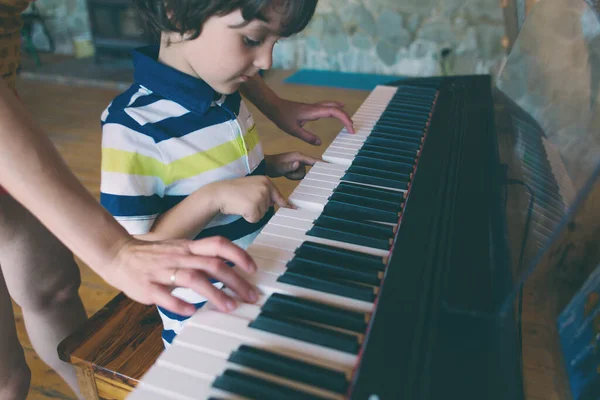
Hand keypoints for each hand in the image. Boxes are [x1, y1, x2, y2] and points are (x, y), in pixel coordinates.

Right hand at [101, 236, 259, 315]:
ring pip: (193, 279)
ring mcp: (162, 271)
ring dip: (214, 293)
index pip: (218, 244)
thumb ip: (202, 258)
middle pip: (212, 264)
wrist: (118, 254)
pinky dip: (179, 304)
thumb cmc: (154, 255)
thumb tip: (230, 270)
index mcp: (188, 247)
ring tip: (230, 306)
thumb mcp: (180, 249)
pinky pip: (165, 295)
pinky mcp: (148, 287)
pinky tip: (192, 312)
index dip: (238, 254)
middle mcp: (178, 256)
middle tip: (250, 296)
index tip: (253, 269)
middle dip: (235, 280)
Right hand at [213, 176, 290, 222]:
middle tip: (245, 201)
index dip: (286, 204)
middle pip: (268, 208)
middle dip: (257, 208)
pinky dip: (248, 218)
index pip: (279, 196)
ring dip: (252, 213)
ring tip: (242, 204)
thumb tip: (277, 203)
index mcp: (266, 181)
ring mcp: (260, 197)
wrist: (219, 193)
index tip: (294, 209)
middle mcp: (265, 188)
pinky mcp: (253, 207)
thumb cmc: (233, 191)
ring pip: (262, 214)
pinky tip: (240, 209)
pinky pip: (255, 219)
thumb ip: (264, 192)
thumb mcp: (251, 186)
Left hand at [265, 152, 319, 179]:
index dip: (321, 164)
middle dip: (298, 174)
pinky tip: (286, 174)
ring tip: (286, 173)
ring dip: (294, 176)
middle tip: (288, 173)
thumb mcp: (280, 167)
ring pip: (302, 174)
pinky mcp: (295, 167)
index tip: (330, 166)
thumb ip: (289, 166)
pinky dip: (293, 176)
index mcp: (298, 156)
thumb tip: (297, 164)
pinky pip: (299, 174)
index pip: (313, 160)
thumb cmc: (272, 165)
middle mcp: (299, 159)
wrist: (265, 166)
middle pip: (307, 170)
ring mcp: (297, 163)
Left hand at [270, 99, 354, 144]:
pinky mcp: (311, 108)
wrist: (274, 106)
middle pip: (336, 108)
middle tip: (352, 128)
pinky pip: (328, 106)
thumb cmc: (282, 117)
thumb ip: (307, 137)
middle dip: (346, 117)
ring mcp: (314, 106)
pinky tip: (338, 109)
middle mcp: (316, 107)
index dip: (345, 120)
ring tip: (349, 121)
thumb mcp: (293, 130)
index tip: (351, 130)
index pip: (335, 112)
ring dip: (342, 112)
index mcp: (314, 111)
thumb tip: (320, 143)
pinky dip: (336, 109)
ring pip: (333, 106)